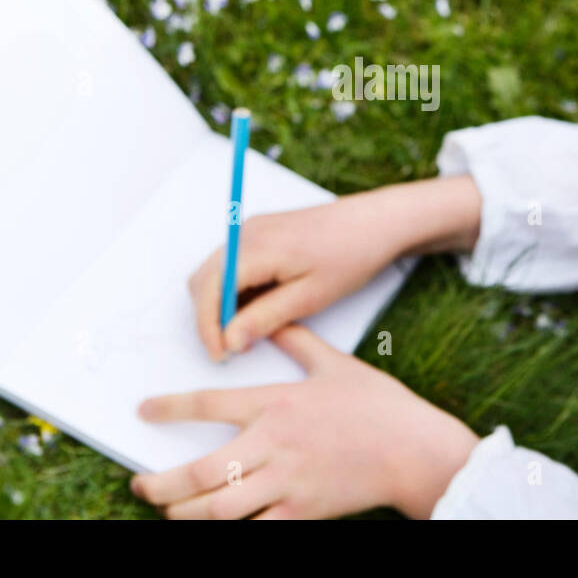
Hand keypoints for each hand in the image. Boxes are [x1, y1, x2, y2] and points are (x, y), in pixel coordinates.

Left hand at [130, 323, 480, 518]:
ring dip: (184, 514)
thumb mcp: (337, 364)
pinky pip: (255, 531)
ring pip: (219, 509)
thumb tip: (276, 319)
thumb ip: (299, 342)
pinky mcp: (302, 513)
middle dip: (161, 484)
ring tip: (169, 511)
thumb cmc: (379, 406)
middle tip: (141, 485)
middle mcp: (274, 444)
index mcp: (277, 403)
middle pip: (200, 472)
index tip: (144, 412)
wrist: (415, 451)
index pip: (209, 403)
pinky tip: (212, 528)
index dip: (169, 408)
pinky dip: (229, 533)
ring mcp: (287, 482)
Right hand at [187, 194, 411, 361]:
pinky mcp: (260, 231)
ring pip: (214, 272)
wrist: (374, 222)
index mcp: (258, 247)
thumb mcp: (310, 298)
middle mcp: (247, 232)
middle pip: (203, 280)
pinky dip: (234, 288)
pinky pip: (232, 263)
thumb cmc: (350, 257)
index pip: (210, 289)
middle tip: (232, 348)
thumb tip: (228, 340)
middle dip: (210, 317)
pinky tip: (260, 305)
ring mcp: (251, 228)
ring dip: (221, 303)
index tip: (220, 354)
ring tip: (249, 328)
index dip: (207, 327)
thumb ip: (265, 318)